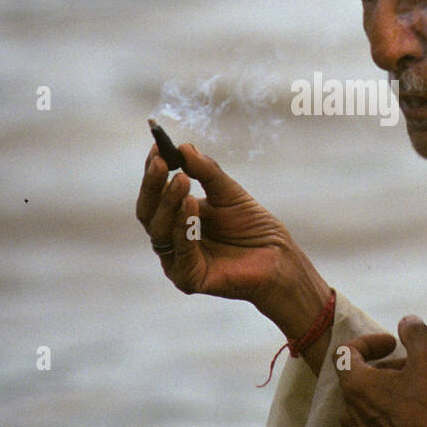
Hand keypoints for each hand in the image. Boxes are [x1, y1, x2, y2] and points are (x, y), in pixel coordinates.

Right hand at [135, 141, 332, 368]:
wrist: (278, 257)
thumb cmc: (252, 226)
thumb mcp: (228, 192)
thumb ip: (206, 172)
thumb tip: (183, 147)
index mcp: (175, 218)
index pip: (154, 194)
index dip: (153, 172)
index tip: (157, 147)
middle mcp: (170, 239)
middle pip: (148, 212)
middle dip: (153, 185)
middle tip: (161, 162)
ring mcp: (176, 260)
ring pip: (160, 230)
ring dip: (169, 203)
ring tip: (181, 180)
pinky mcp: (188, 279)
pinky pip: (181, 251)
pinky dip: (184, 226)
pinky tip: (191, 205)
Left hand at [338, 316, 426, 426]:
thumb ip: (415, 333)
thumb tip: (407, 321)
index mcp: (356, 386)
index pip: (346, 352)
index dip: (369, 342)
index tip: (393, 344)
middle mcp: (349, 413)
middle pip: (358, 380)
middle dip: (383, 369)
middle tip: (410, 370)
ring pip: (364, 407)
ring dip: (383, 396)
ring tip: (412, 397)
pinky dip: (385, 421)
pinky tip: (408, 423)